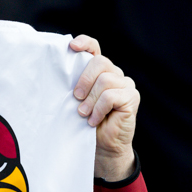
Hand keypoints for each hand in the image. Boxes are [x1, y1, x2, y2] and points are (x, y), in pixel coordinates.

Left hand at [70, 35, 138, 180]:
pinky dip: (99, 109)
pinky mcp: (132, 97)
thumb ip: (75, 86)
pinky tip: (94, 120)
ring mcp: (126, 84)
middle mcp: (115, 74)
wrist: (103, 147)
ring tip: (84, 115)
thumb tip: (59, 74)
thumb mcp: (77, 102)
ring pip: (105, 80)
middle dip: (84, 80)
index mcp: (100, 71)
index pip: (94, 49)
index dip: (85, 43)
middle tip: (75, 98)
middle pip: (99, 62)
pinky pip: (111, 96)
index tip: (72, 47)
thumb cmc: (87, 123)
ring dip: (90, 100)